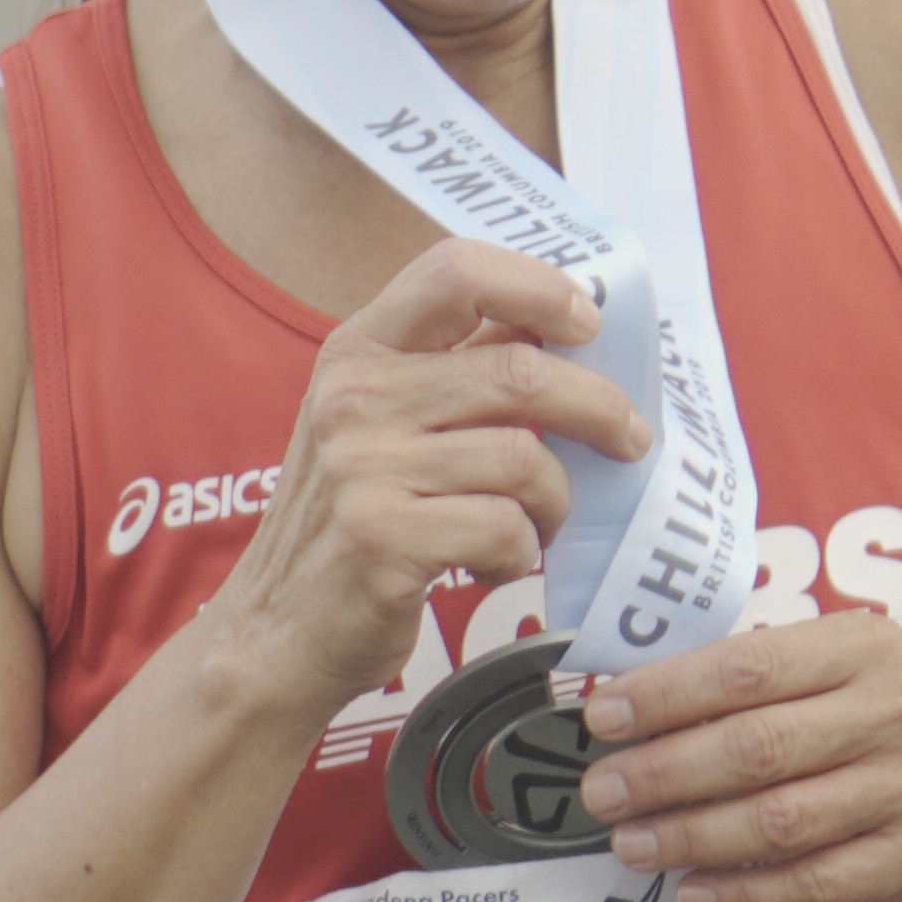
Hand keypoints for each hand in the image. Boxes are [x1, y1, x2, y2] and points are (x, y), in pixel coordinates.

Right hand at [208, 241, 648, 730]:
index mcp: (358, 350)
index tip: (587, 325)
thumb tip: (566, 328)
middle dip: (596, 407)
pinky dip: (521, 552)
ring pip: (523, 459)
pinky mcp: (383, 539)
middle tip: (628, 439)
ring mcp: (362, 467)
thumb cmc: (349, 522)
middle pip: (516, 371)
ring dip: (556, 500)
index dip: (539, 286)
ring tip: (538, 523)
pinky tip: (494, 564)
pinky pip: (505, 529)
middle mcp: (354, 397)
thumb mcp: (376, 423)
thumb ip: (454, 372)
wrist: (273, 632)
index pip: (455, 269)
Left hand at [574, 620, 901, 901]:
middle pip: (758, 749)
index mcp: (861, 649)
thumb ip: (765, 670)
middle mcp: (890, 715)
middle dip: (666, 772)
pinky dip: (748, 893)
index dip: (669, 695)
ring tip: (631, 843)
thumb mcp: (852, 655)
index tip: (604, 715)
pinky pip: (818, 885)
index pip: (748, 669)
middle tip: (603, 791)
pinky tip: (693, 891)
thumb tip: (644, 696)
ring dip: (694, 837)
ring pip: (782, 823)